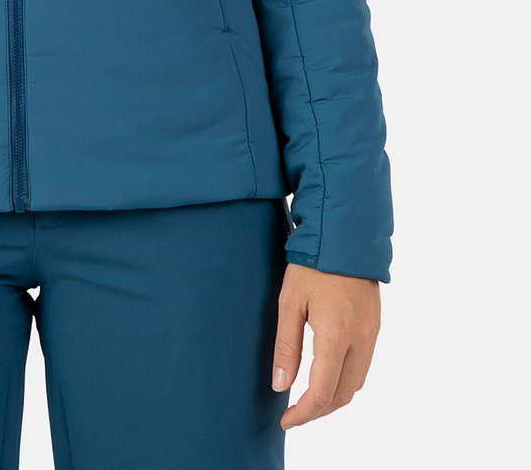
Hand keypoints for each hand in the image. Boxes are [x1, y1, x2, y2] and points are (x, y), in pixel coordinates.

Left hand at [272, 263, 380, 427]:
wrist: (345, 236)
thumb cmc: (312, 265)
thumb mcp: (289, 302)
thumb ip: (286, 346)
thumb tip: (281, 385)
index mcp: (336, 336)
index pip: (322, 392)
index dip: (304, 413)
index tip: (286, 421)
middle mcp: (360, 340)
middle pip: (343, 395)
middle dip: (318, 411)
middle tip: (294, 414)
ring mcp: (372, 335)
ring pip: (356, 384)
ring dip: (334, 398)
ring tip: (308, 398)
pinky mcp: (375, 327)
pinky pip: (363, 367)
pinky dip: (345, 380)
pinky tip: (327, 375)